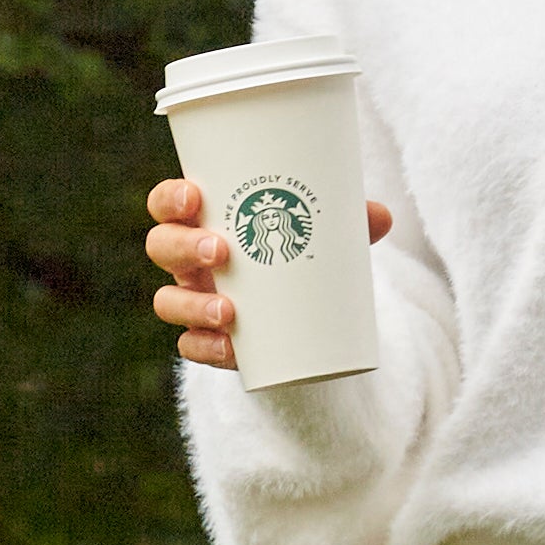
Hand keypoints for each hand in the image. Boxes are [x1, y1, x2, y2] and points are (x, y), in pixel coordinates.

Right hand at [145, 174, 391, 368]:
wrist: (295, 312)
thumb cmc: (297, 251)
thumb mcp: (320, 234)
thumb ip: (347, 223)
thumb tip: (383, 216)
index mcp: (204, 220)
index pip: (167, 203)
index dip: (170, 198)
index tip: (195, 196)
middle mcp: (188, 260)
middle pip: (161, 246)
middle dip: (183, 246)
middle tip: (222, 251)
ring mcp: (192, 300)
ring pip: (167, 301)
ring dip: (191, 305)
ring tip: (229, 310)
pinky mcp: (205, 338)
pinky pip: (189, 346)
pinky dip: (205, 347)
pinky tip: (228, 348)